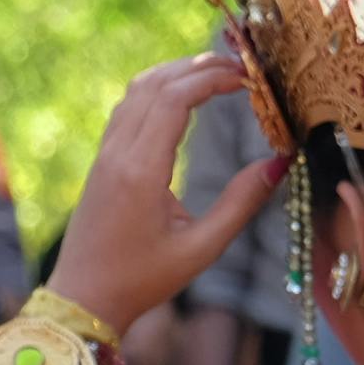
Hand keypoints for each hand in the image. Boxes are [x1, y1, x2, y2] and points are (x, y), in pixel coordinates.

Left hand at [51, 56, 290, 334]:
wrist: (82, 297)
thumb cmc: (143, 280)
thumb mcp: (202, 249)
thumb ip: (242, 203)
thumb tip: (280, 162)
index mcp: (141, 172)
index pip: (174, 100)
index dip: (212, 79)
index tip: (248, 79)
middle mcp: (118, 154)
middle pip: (155, 84)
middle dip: (198, 67)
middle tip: (241, 68)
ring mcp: (104, 155)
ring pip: (136, 90)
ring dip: (175, 73)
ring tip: (216, 73)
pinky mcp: (102, 162)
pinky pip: (127, 108)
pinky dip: (157, 90)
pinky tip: (182, 97)